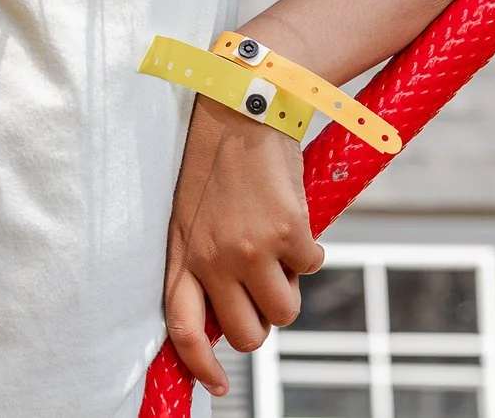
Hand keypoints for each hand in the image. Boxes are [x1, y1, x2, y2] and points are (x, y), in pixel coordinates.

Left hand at [164, 98, 323, 397]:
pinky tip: (294, 219)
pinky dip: (311, 251)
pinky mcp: (288, 233)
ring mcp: (250, 249)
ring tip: (279, 247)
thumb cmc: (217, 161)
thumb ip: (200, 261)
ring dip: (290, 287)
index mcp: (183, 253)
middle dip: (262, 321)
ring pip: (285, 311)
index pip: (182, 329)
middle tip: (265, 288)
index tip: (218, 386)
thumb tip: (227, 310)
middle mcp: (213, 258)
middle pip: (246, 334)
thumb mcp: (190, 213)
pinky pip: (312, 268)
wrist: (243, 107)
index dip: (199, 366)